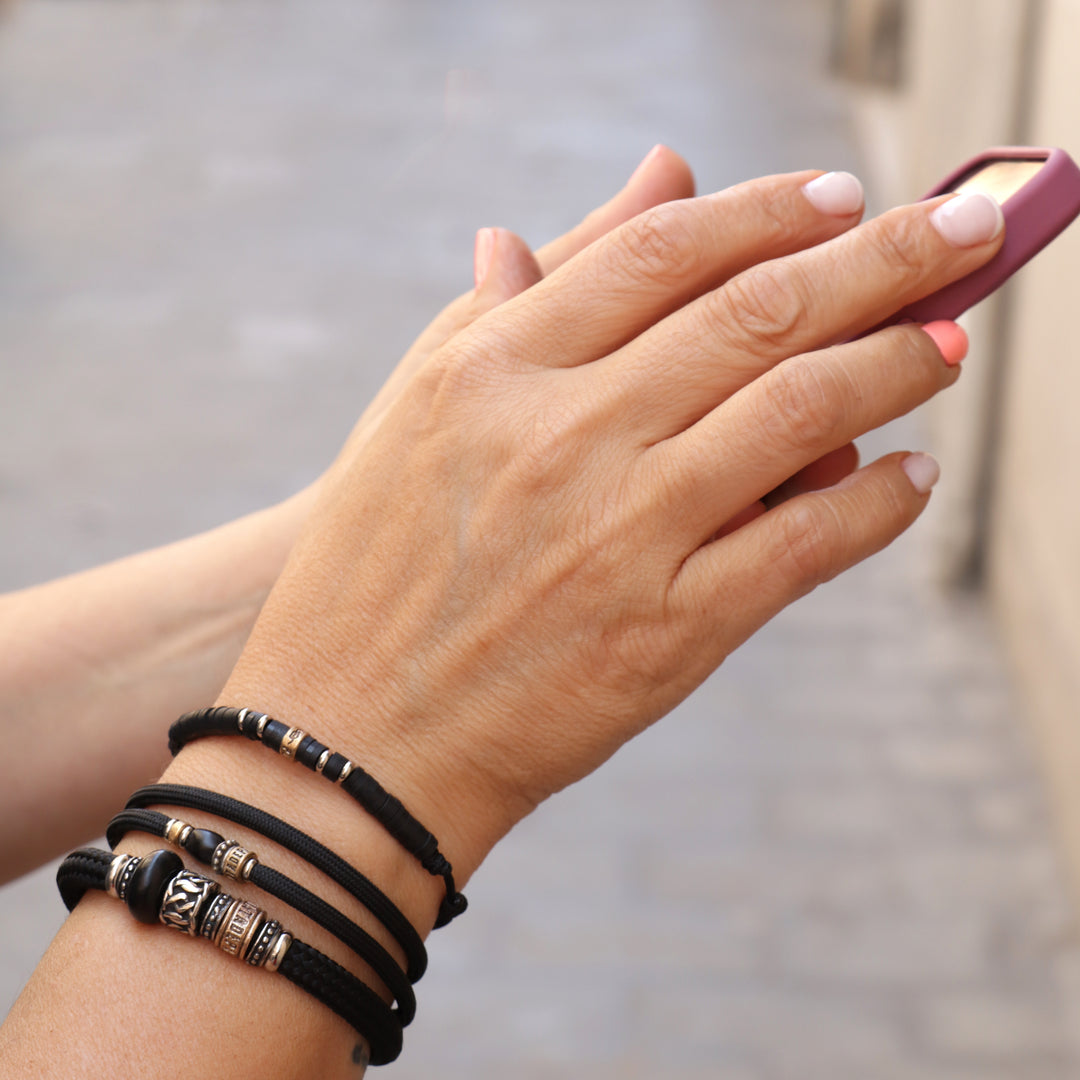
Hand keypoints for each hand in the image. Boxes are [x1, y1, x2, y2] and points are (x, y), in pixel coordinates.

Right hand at [213, 171, 1001, 894]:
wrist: (357, 730)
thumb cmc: (383, 561)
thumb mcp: (431, 401)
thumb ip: (542, 288)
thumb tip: (656, 180)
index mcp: (490, 369)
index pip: (661, 253)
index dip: (768, 211)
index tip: (843, 197)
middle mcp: (558, 437)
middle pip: (753, 315)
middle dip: (879, 260)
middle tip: (955, 235)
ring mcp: (616, 535)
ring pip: (796, 414)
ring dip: (896, 364)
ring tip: (945, 342)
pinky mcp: (663, 632)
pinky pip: (800, 546)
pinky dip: (874, 503)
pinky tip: (906, 476)